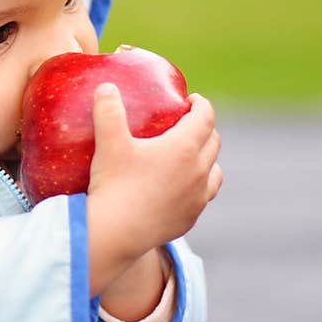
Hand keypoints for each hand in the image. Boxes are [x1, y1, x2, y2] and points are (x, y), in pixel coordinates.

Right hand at [85, 83, 221, 294]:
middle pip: (213, 141)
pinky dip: (199, 185)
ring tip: (190, 155)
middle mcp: (198, 171)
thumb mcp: (109, 143)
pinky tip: (183, 187)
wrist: (115, 234)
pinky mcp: (190, 218)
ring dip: (207, 158)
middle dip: (204, 128)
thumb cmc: (113, 185)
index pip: (205, 117)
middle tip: (187, 123)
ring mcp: (197, 197)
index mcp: (184, 147)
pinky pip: (204, 196)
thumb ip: (108, 110)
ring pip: (215, 171)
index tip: (191, 100)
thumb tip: (107, 86)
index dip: (201, 104)